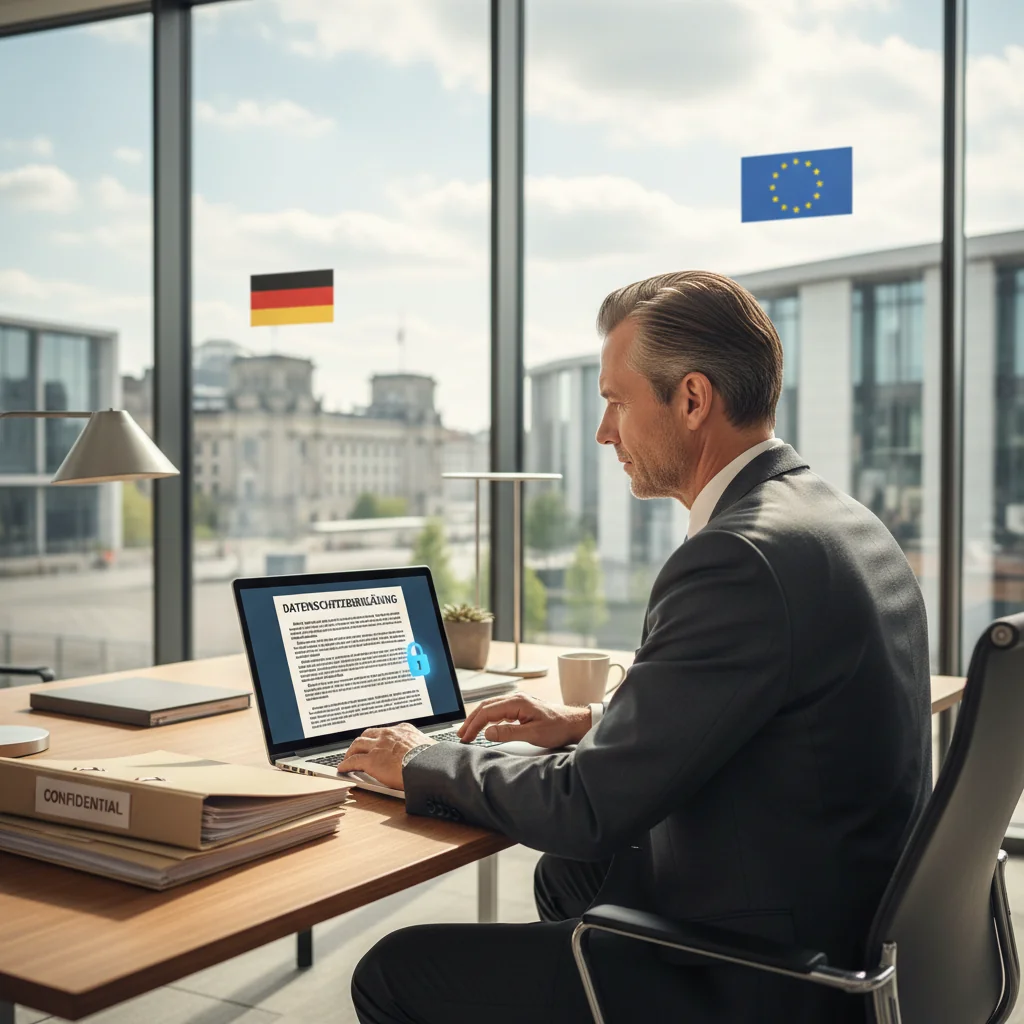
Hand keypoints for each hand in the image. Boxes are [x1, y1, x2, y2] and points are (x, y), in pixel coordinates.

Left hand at [336, 723, 433, 790]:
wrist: (430, 767)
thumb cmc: (433, 761)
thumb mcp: (427, 748)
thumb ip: (419, 749)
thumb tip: (423, 758)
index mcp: (403, 730)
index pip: (385, 731)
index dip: (377, 738)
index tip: (375, 742)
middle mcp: (389, 734)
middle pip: (367, 734)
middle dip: (361, 742)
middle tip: (357, 749)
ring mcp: (378, 746)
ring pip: (357, 745)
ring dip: (351, 752)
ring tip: (347, 758)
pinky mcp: (371, 760)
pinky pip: (353, 761)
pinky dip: (346, 764)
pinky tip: (343, 768)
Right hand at [457, 693, 592, 747]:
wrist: (574, 723)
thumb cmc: (558, 727)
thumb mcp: (533, 734)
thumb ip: (509, 733)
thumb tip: (487, 733)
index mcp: (517, 702)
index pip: (487, 712)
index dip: (474, 725)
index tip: (466, 737)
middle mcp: (516, 699)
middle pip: (485, 707)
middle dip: (471, 721)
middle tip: (461, 735)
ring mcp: (518, 702)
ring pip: (491, 707)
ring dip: (478, 719)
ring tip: (468, 731)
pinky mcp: (521, 707)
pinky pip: (498, 710)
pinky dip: (487, 718)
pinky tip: (484, 727)